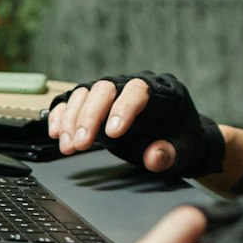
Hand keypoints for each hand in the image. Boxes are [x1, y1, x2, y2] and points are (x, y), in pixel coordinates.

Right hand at [46, 73, 221, 176]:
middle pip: (104, 89)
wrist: (179, 138)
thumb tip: (154, 157)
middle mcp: (133, 85)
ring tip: (68, 146)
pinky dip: (61, 115)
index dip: (122, 108)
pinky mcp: (97, 104)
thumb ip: (171, 153)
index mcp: (162, 91)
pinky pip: (73, 101)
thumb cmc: (184, 140)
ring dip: (72, 118)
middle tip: (80, 144)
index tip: (112, 134)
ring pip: (85, 93)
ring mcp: (113, 92)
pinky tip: (57, 133)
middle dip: (89, 116)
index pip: (137, 90)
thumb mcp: (185, 150)